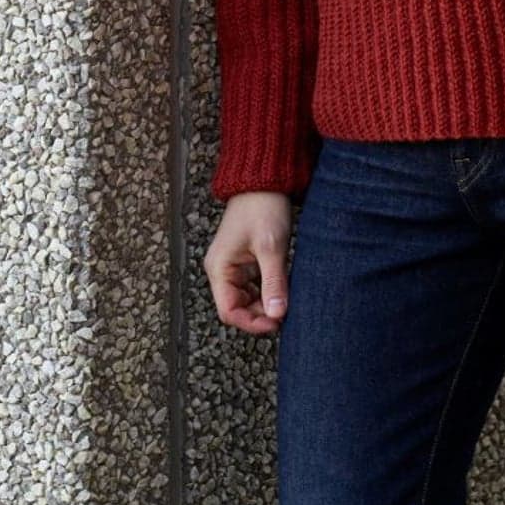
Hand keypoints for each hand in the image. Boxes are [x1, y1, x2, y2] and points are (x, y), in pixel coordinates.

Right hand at [204, 191, 293, 335]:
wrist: (264, 181)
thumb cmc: (263, 208)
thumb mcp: (271, 247)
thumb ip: (273, 282)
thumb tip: (277, 315)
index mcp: (219, 268)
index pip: (229, 311)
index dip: (251, 323)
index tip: (276, 323)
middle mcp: (221, 270)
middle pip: (237, 308)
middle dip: (260, 315)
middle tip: (285, 312)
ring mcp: (232, 266)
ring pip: (246, 300)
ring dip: (264, 305)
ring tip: (285, 300)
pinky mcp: (244, 262)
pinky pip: (252, 287)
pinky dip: (267, 292)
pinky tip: (282, 289)